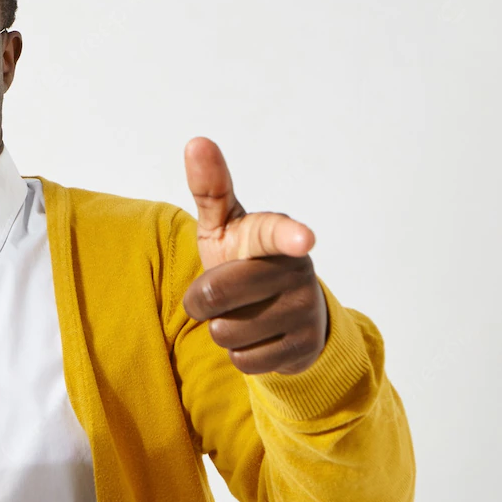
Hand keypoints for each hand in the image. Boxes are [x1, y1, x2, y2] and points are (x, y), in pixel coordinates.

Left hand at [180, 137, 328, 375]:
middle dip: (200, 301)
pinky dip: (240, 353)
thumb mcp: (224, 226)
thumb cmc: (242, 259)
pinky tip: (257, 338)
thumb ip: (210, 188)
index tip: (303, 237)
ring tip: (241, 314)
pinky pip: (245, 360)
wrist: (284, 314)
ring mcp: (305, 310)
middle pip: (216, 296)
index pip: (278, 232)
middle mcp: (297, 269)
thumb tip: (196, 141)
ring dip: (220, 329)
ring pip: (227, 333)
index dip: (288, 234)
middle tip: (212, 294)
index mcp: (276, 235)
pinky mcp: (304, 348)